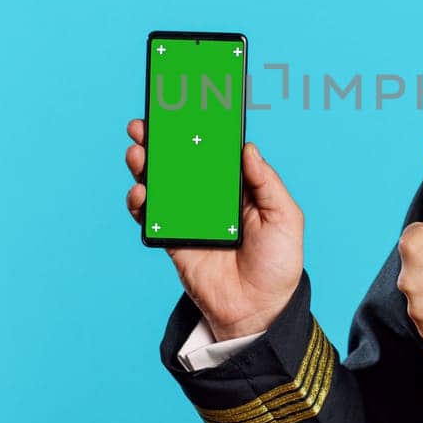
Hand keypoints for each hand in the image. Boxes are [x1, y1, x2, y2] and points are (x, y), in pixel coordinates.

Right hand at [125, 119, 303, 339]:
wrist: (258, 311)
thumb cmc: (278, 265)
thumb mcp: (285, 218)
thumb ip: (267, 182)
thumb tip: (248, 148)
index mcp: (239, 188)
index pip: (214, 153)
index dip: (197, 132)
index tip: (181, 110)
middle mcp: (211, 199)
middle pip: (180, 163)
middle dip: (160, 143)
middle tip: (144, 126)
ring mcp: (190, 218)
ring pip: (161, 185)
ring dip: (145, 166)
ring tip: (138, 152)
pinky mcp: (174, 240)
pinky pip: (151, 217)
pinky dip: (140, 203)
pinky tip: (140, 191)